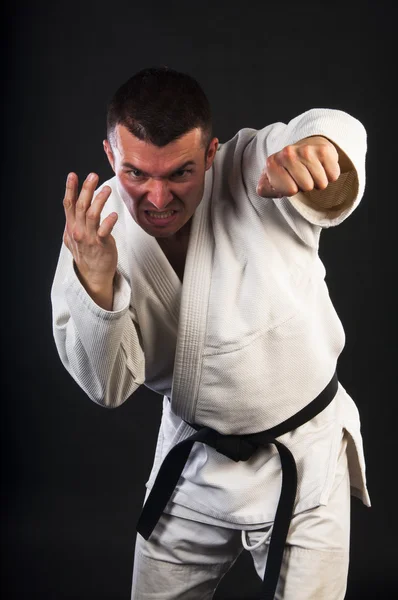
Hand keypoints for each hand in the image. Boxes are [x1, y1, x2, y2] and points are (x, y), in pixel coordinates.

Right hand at [63, 172, 117, 308]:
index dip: (70, 189)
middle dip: (86, 189)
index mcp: (71, 227)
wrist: (92, 274)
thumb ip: (72, 222)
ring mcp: (89, 238)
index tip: (72, 175)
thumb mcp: (73, 237)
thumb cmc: (86, 254)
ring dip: (99, 200)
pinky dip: (109, 222)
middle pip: (81, 206)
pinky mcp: (102, 245)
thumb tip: (70, 209)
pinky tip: (114, 214)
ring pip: (92, 215)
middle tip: (93, 176)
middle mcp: (78, 231)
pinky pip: (104, 231)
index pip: (69, 204)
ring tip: (107, 189)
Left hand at [256, 136, 340, 197]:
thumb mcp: (270, 182)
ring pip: (321, 182)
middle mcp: (288, 153)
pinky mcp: (324, 149)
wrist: (304, 148)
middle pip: (307, 186)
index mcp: (272, 162)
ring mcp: (306, 149)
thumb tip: (266, 190)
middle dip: (306, 186)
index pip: (291, 190)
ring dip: (318, 182)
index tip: (289, 181)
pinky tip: (321, 166)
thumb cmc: (286, 171)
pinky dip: (330, 175)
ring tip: (311, 172)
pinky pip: (333, 175)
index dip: (292, 190)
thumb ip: (264, 189)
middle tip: (302, 176)